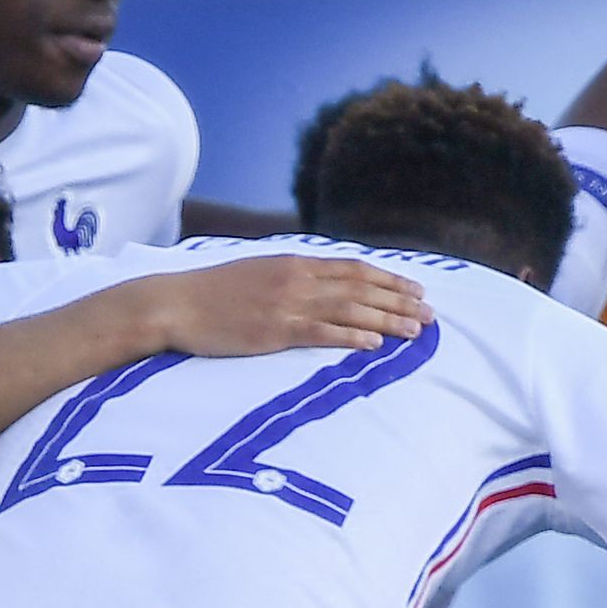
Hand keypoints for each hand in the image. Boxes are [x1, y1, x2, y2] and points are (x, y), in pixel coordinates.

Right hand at [138, 255, 433, 359]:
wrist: (175, 303)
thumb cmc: (212, 293)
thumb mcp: (257, 273)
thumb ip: (290, 276)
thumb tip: (319, 283)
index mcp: (294, 263)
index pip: (353, 268)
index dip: (388, 279)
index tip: (415, 288)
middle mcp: (297, 278)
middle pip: (361, 287)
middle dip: (400, 299)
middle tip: (431, 312)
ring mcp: (287, 304)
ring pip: (350, 310)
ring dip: (387, 319)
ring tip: (416, 329)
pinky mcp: (275, 330)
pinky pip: (322, 333)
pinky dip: (351, 337)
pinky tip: (375, 344)